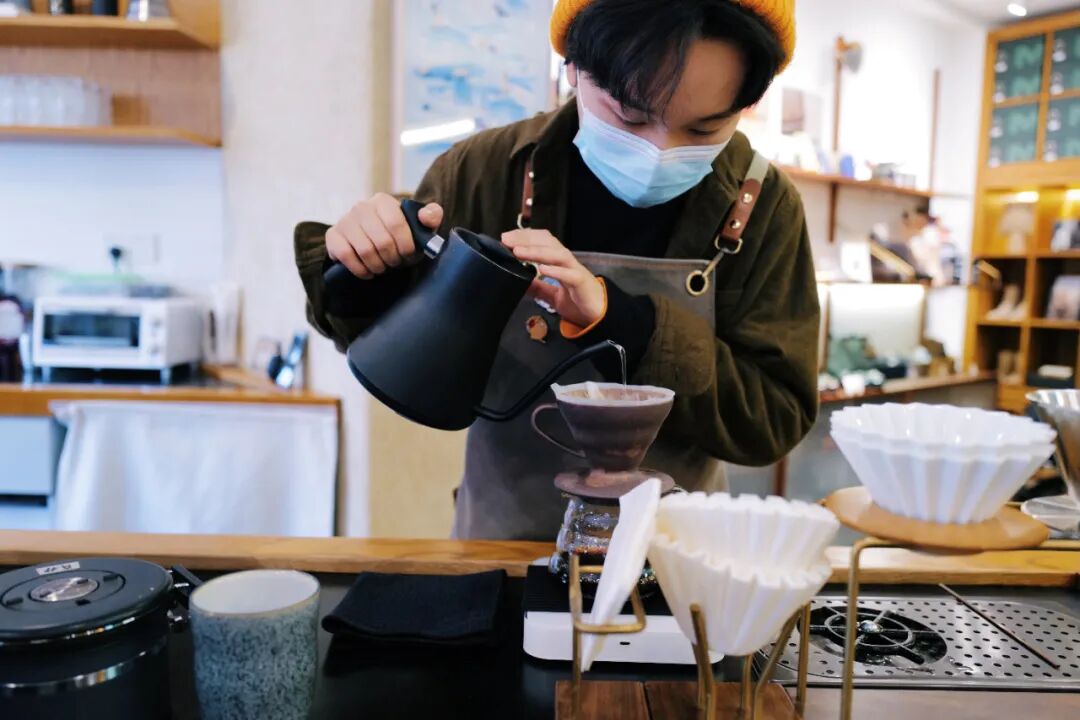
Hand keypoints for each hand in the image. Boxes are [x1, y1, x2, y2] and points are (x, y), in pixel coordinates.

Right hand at [326, 193, 443, 278]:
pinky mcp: (333, 235)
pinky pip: (345, 255)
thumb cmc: (399, 236)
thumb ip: (431, 217)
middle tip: (396, 264)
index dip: (405, 246)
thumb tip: (427, 216)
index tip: (409, 255)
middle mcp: (361, 207)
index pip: (396, 224)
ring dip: (378, 266)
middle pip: (382, 241)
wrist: (372, 243)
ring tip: (383, 267)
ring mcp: (345, 220)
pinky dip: (360, 269)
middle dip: (393, 259)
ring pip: (365, 250)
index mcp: (383, 201)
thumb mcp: (419, 227)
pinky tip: (368, 272)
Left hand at [501, 229, 603, 327]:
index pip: (542, 241)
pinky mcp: (582, 283)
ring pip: (557, 254)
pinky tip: (542, 269)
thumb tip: (519, 281)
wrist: (601, 315)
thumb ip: (538, 288)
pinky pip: (570, 274)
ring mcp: (575, 270)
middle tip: (506, 240)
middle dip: (527, 239)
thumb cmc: (578, 302)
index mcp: (559, 262)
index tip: (506, 238)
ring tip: (518, 251)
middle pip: (548, 242)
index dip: (525, 237)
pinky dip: (556, 271)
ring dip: (536, 251)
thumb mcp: (552, 295)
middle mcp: (567, 262)